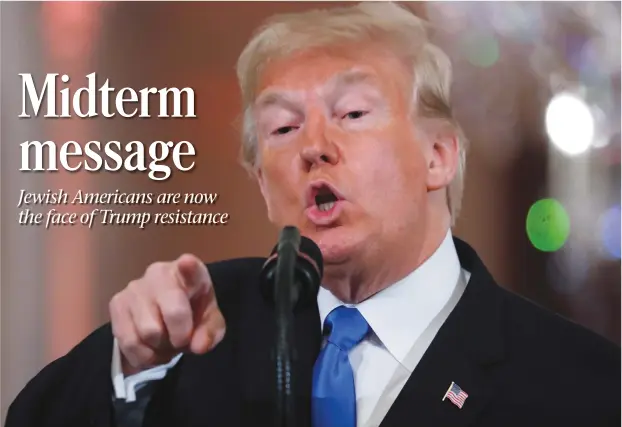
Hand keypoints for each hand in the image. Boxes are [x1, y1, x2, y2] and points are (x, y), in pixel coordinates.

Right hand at [109, 254, 225, 375]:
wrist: (166, 316)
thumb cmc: (192, 314)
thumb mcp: (210, 324)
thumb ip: (210, 333)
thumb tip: (198, 346)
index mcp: (191, 273)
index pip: (191, 267)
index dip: (189, 267)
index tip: (188, 263)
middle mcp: (159, 273)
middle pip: (172, 314)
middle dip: (180, 337)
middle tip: (181, 340)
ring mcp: (135, 287)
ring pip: (148, 332)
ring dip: (159, 348)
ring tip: (165, 342)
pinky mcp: (116, 303)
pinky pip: (128, 342)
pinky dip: (142, 355)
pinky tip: (149, 348)